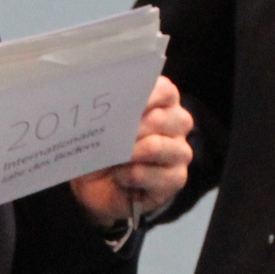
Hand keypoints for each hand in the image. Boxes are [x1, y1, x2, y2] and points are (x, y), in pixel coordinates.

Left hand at [70, 76, 193, 228]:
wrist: (94, 182)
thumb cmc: (100, 144)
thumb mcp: (99, 123)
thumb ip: (109, 109)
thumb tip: (109, 104)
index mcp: (162, 99)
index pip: (164, 91)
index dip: (142, 98)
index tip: (118, 105)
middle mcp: (177, 122)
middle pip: (159, 119)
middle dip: (128, 129)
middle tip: (108, 138)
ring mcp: (180, 151)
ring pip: (156, 147)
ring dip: (128, 154)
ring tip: (111, 159)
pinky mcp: (177, 178)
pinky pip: (157, 176)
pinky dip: (132, 177)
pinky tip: (120, 177)